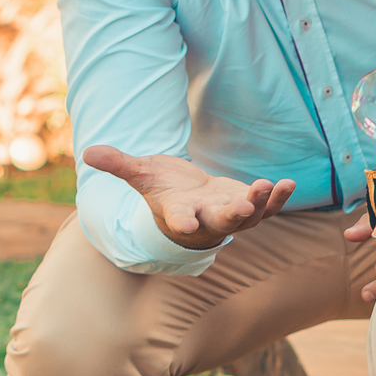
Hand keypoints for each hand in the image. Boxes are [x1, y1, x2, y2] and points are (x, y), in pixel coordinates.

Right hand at [83, 146, 294, 249]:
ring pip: (250, 216)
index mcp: (179, 213)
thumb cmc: (164, 189)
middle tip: (243, 207)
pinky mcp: (249, 207)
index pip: (180, 220)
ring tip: (269, 185)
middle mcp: (207, 219)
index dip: (182, 222)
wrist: (190, 203)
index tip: (184, 224)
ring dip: (261, 202)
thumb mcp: (141, 174)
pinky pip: (267, 207)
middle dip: (233, 214)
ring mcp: (231, 215)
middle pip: (221, 221)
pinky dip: (278, 198)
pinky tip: (288, 184)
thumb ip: (119, 165)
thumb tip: (87, 151)